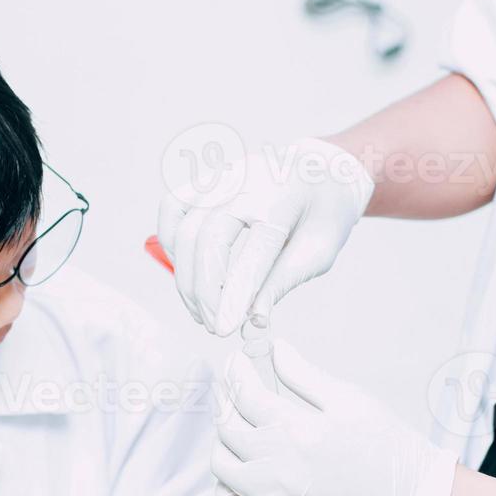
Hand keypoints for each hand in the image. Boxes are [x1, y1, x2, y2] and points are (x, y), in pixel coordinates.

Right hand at [156, 137, 374, 335]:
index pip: (253, 253)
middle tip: (215, 326)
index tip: (225, 327)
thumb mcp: (320, 250)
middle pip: (209, 239)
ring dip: (185, 277)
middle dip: (205, 291)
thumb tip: (252, 319)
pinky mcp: (205, 179)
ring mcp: (222, 176)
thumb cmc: (324, 211)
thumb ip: (283, 281)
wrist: (322, 168)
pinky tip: (189, 271)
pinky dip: (171, 244)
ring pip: (184, 228)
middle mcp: (247, 181)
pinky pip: (172, 209)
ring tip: (201, 310)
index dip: (235, 294)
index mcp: (283, 199)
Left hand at [211, 341, 457, 495]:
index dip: (235, 373)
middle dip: (227, 404)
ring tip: (239, 433)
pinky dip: (225, 494)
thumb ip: (304, 375)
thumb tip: (274, 348)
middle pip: (228, 428)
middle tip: (235, 395)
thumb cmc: (388, 448)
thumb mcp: (350, 400)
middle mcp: (277, 466)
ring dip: (224, 444)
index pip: (246, 394)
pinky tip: (239, 479)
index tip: (235, 363)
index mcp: (296, 428)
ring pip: (222, 467)